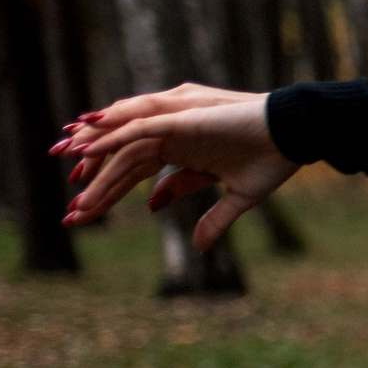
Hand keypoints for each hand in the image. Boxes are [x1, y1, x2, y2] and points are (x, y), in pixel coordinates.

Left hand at [55, 86, 298, 248]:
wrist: (295, 135)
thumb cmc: (272, 162)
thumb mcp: (237, 198)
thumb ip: (213, 219)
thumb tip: (196, 247)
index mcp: (183, 153)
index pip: (135, 174)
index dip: (110, 193)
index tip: (87, 216)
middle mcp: (172, 137)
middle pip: (123, 163)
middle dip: (96, 188)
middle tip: (72, 216)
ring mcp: (174, 126)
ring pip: (125, 146)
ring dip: (94, 162)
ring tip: (71, 183)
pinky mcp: (181, 119)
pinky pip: (138, 129)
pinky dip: (111, 137)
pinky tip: (86, 150)